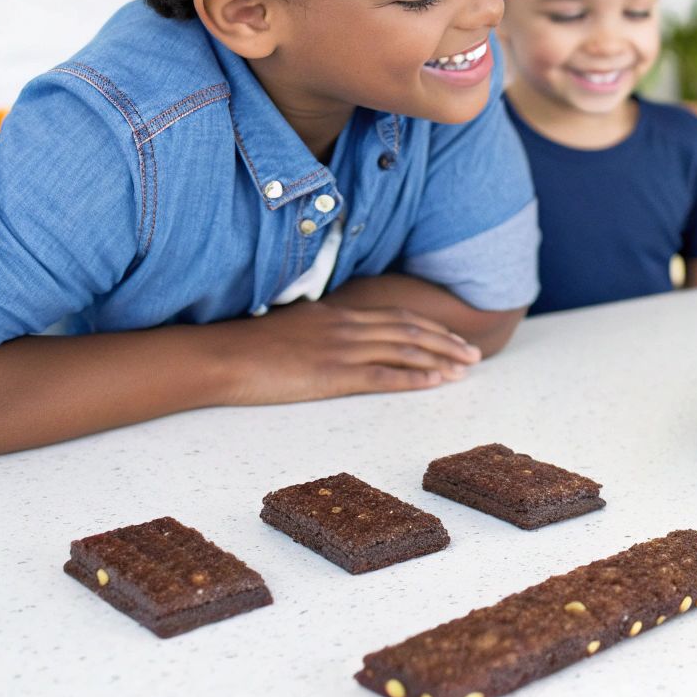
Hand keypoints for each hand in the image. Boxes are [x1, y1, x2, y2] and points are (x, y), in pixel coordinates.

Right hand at [213, 300, 481, 405]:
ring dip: (440, 358)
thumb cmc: (246, 345)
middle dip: (446, 341)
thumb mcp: (289, 325)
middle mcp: (346, 326)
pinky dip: (415, 378)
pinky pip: (384, 376)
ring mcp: (341, 349)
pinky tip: (436, 382)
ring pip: (404, 350)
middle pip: (409, 330)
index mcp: (337, 314)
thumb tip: (328, 332)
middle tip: (473, 353)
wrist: (222, 355)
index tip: (450, 336)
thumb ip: (316, 327)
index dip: (428, 326)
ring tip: (466, 368)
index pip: (394, 316)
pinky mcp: (333, 375)